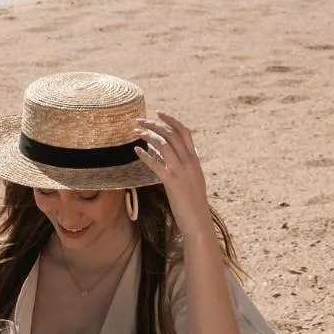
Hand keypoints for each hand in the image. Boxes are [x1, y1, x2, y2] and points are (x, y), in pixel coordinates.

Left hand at [135, 113, 211, 233]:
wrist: (198, 220)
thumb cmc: (193, 202)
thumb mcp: (193, 178)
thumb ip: (186, 165)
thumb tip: (175, 156)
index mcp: (194, 159)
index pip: (184, 132)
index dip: (171, 120)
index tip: (158, 113)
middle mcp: (189, 162)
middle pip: (171, 134)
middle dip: (154, 124)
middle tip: (139, 120)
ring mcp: (181, 171)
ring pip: (164, 145)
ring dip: (148, 135)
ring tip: (136, 131)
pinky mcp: (172, 182)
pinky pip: (157, 164)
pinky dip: (145, 155)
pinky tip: (136, 150)